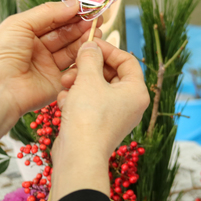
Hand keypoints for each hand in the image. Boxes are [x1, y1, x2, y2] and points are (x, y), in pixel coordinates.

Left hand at [0, 0, 101, 121]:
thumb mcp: (20, 24)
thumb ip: (48, 12)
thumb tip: (74, 3)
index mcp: (25, 34)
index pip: (52, 20)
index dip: (69, 13)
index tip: (87, 7)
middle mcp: (37, 49)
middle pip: (64, 34)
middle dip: (80, 25)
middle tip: (97, 19)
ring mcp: (48, 66)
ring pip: (71, 49)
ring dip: (84, 39)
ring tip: (97, 31)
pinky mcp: (57, 82)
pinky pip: (74, 68)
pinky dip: (83, 58)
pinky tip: (91, 48)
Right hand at [49, 40, 148, 200]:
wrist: (79, 156)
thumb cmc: (89, 116)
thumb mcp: (88, 80)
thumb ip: (90, 58)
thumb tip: (91, 45)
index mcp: (137, 91)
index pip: (127, 60)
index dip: (108, 49)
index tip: (89, 44)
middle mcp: (131, 104)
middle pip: (111, 74)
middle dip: (88, 68)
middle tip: (72, 66)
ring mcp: (116, 116)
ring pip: (97, 89)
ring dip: (79, 82)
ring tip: (65, 84)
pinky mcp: (101, 125)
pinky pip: (90, 104)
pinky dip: (76, 99)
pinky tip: (64, 102)